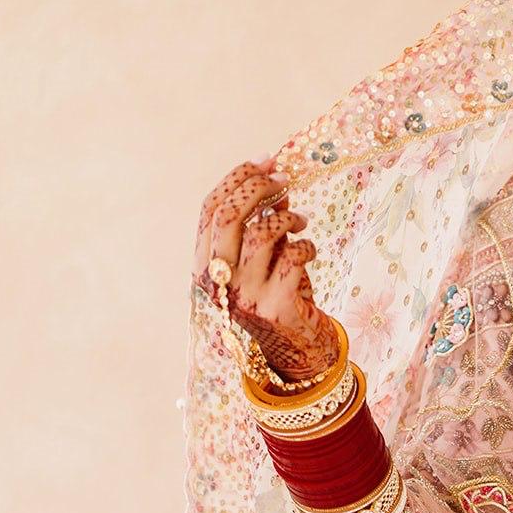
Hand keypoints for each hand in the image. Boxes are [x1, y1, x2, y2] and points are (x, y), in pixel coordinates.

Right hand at [191, 158, 339, 381]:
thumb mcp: (262, 259)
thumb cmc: (278, 297)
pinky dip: (305, 245)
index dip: (237, 179)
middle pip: (229, 216)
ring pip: (261, 234)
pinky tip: (309, 250)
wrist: (296, 351)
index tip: (266, 161)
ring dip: (287, 217)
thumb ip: (261, 226)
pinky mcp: (275, 306)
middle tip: (284, 180)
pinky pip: (292, 258)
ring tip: (300, 220)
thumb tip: (275, 183)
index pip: (209, 210)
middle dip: (258, 187)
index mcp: (204, 265)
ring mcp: (244, 295)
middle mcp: (217, 280)